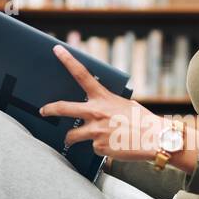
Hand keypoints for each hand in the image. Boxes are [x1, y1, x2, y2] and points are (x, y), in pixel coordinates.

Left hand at [39, 45, 169, 161]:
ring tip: (70, 141)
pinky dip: (100, 147)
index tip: (57, 50)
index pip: (82, 74)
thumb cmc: (143, 121)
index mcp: (103, 98)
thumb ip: (109, 105)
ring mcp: (95, 131)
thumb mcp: (125, 105)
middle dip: (50, 109)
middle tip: (43, 111)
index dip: (68, 61)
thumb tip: (100, 112)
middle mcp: (96, 112)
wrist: (155, 139)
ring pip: (72, 136)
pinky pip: (93, 147)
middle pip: (64, 108)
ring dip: (70, 139)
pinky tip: (113, 146)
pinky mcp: (99, 146)